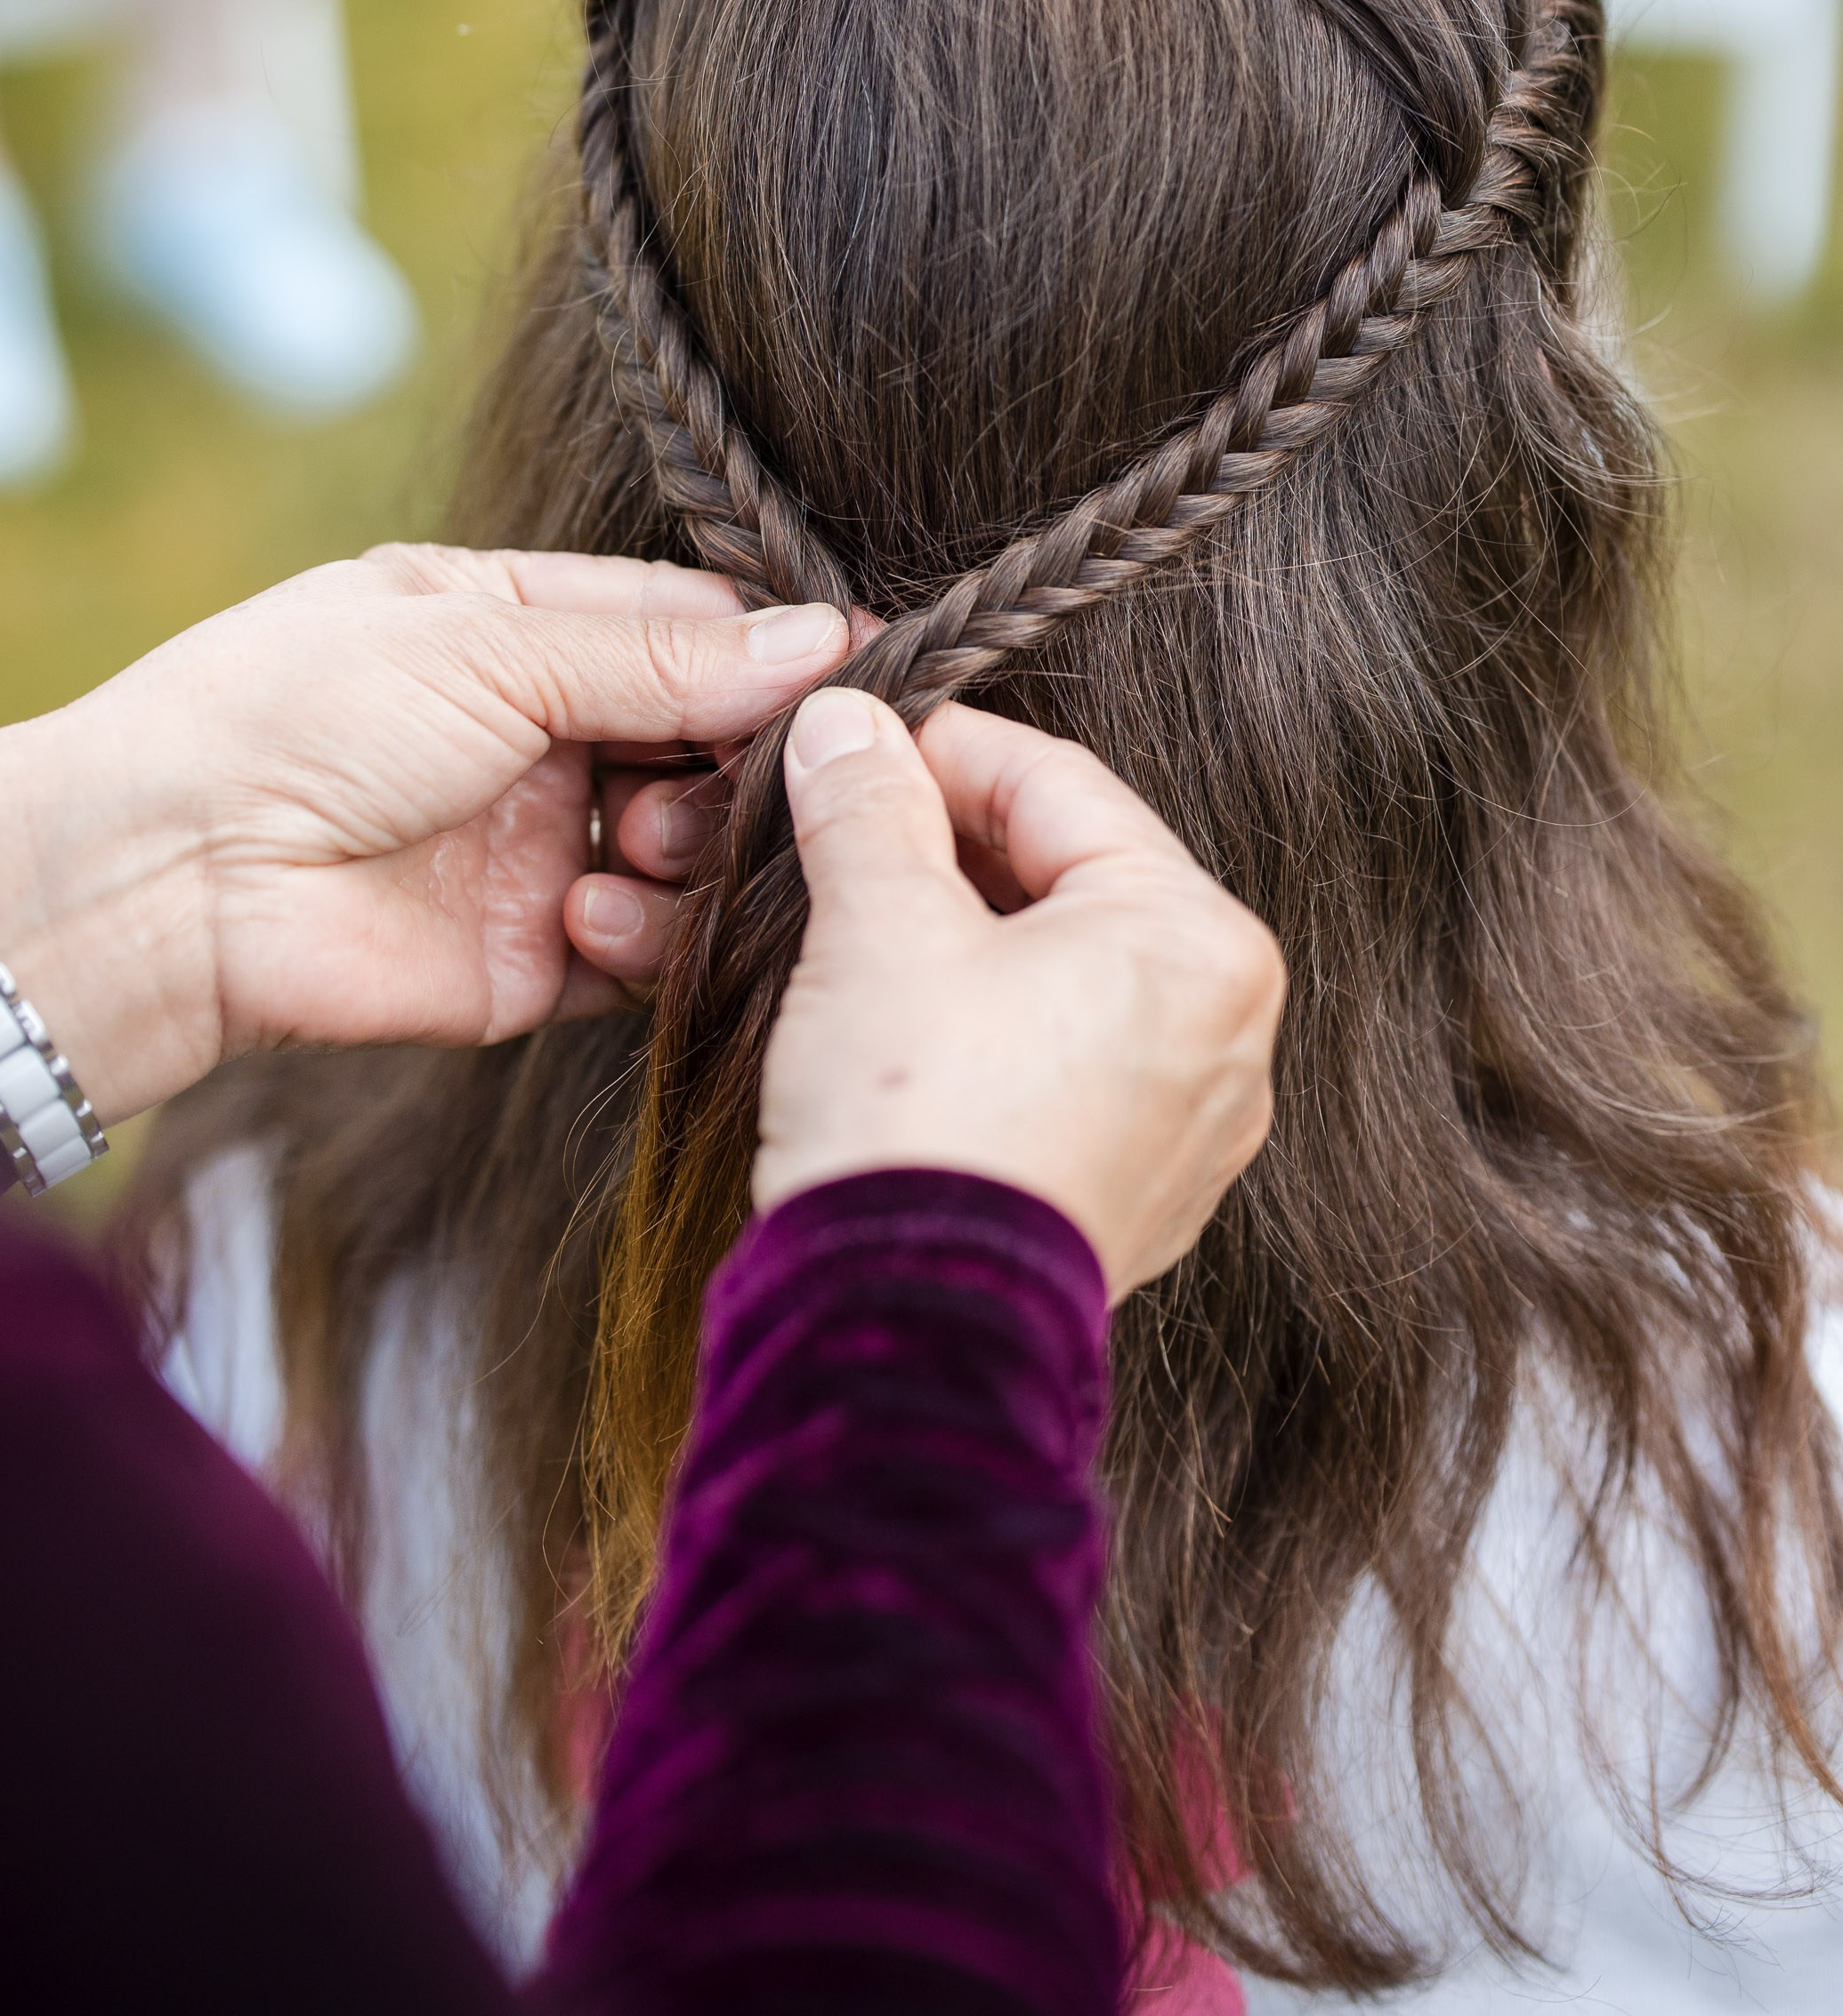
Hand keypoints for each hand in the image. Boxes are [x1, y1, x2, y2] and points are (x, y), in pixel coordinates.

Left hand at [0, 548, 849, 1125]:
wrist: (173, 880)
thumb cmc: (297, 716)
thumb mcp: (488, 646)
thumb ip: (659, 657)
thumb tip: (822, 638)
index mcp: (511, 622)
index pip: (682, 622)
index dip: (773, 644)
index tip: (866, 663)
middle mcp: (536, 732)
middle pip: (705, 735)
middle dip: (748, 750)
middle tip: (779, 763)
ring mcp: (537, 847)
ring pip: (691, 844)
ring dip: (694, 838)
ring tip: (640, 832)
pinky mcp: (533, 961)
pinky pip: (645, 950)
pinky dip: (650, 936)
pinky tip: (598, 910)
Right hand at [755, 689, 1282, 1298]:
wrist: (905, 1336)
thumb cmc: (915, 1123)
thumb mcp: (880, 928)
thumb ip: (869, 804)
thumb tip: (846, 725)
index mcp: (1199, 939)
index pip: (1057, 786)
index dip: (936, 749)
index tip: (851, 741)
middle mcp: (1227, 1029)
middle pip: (1064, 880)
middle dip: (940, 851)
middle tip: (835, 830)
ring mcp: (1190, 1125)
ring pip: (1058, 976)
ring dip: (955, 938)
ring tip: (851, 924)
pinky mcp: (1135, 1195)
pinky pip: (1061, 1066)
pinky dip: (983, 1030)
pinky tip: (896, 1025)